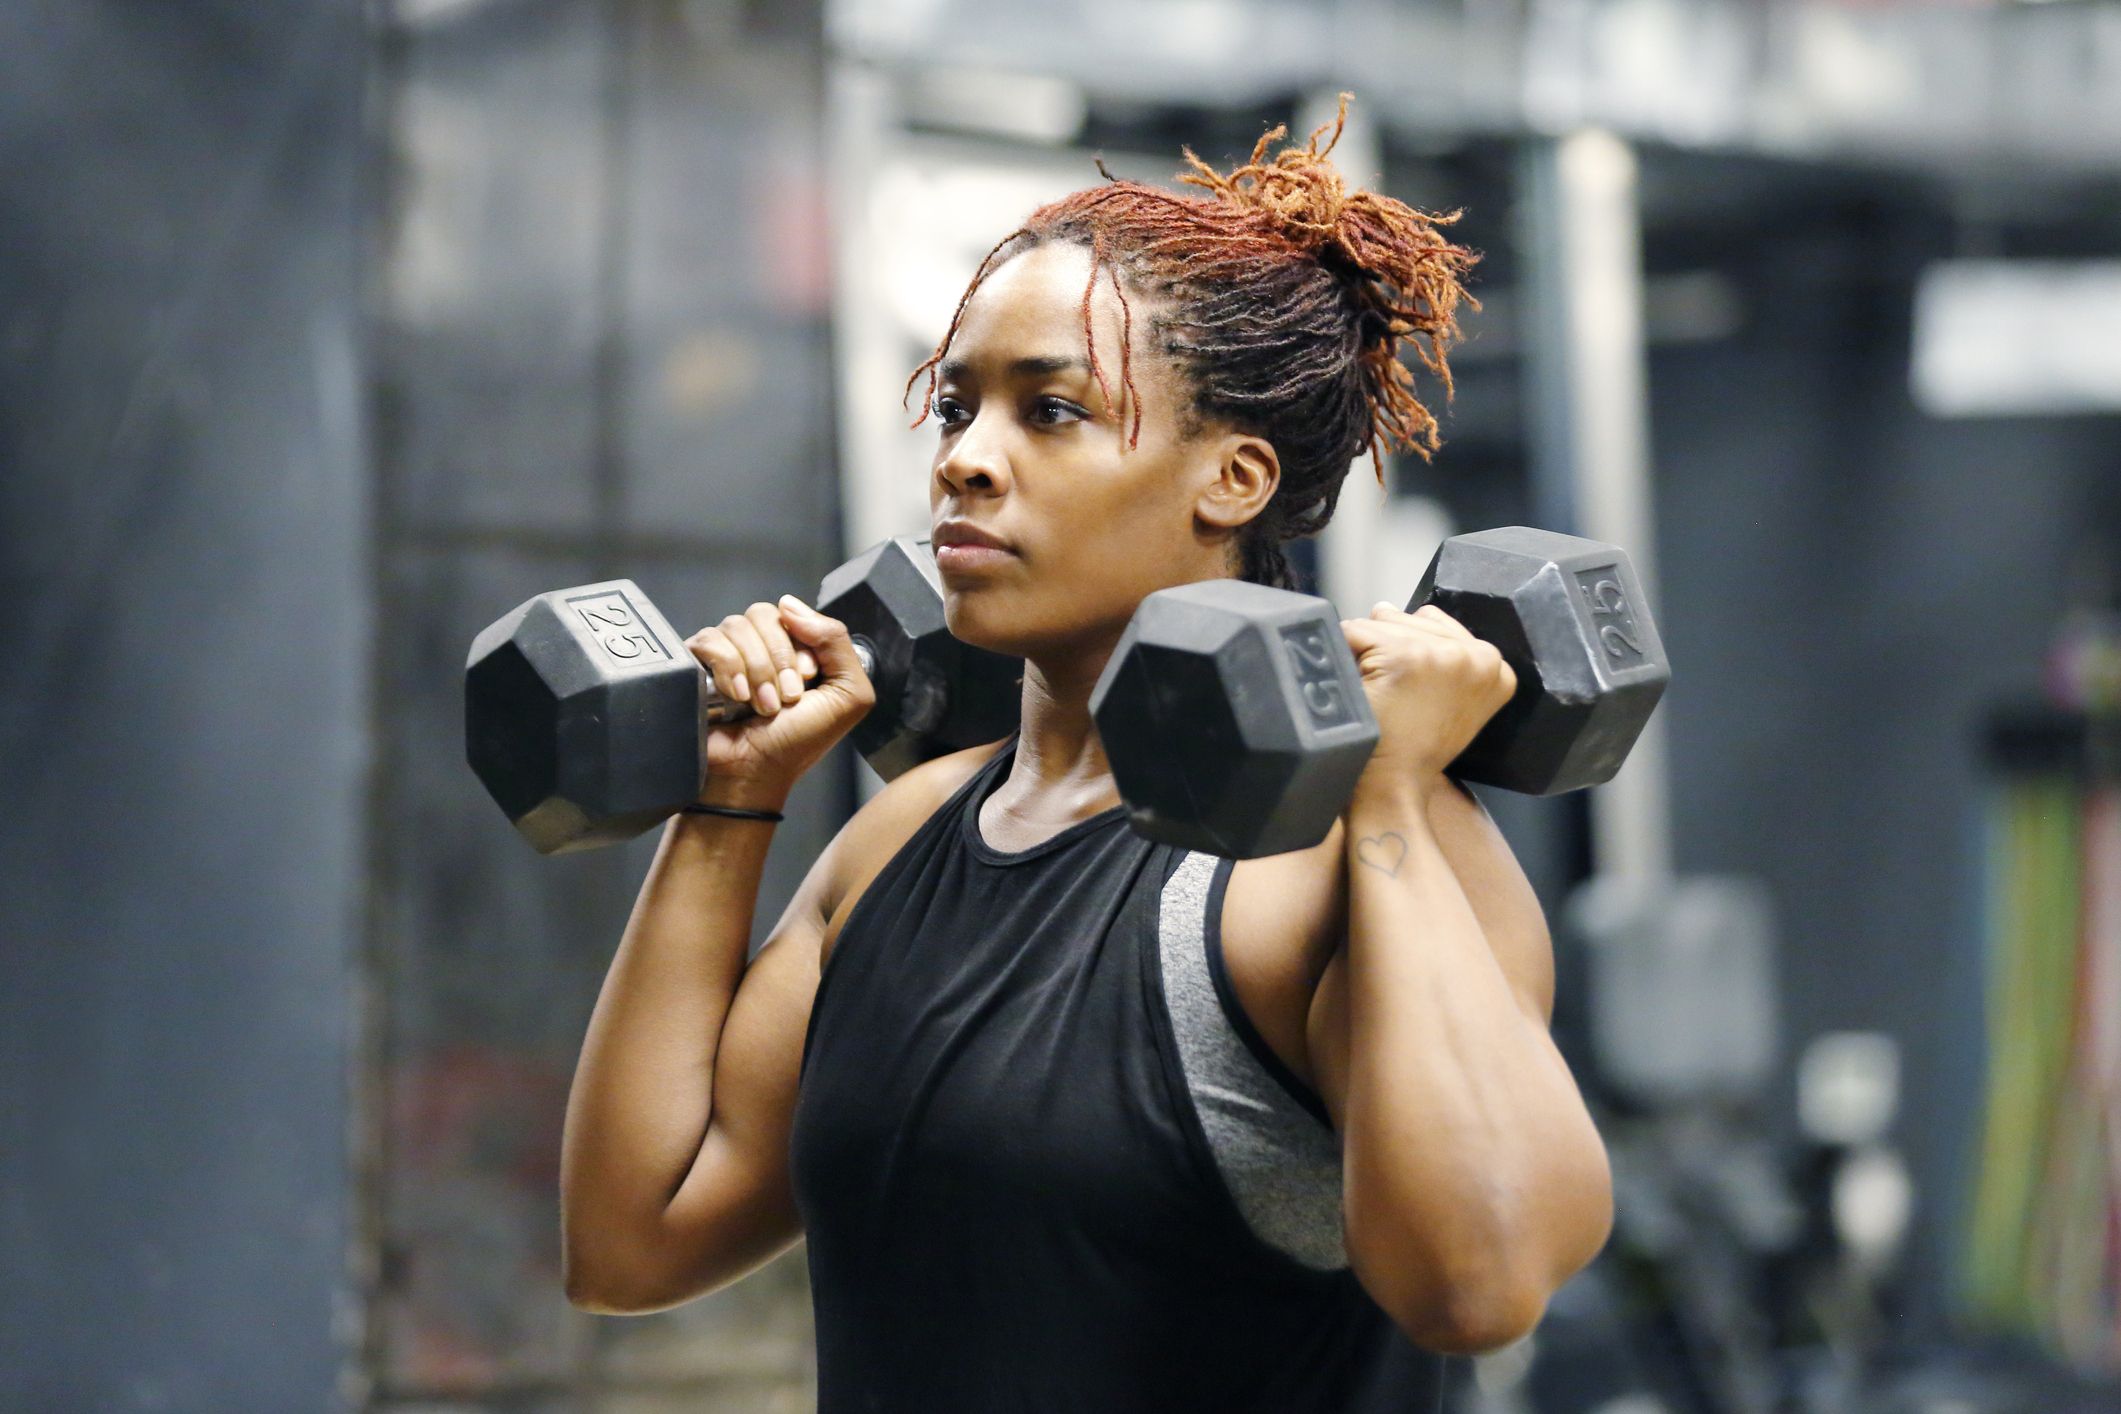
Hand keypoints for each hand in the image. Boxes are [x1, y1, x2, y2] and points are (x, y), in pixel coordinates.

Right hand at [683, 595, 876, 805]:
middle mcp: (761, 646)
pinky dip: (727, 668)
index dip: (802, 647)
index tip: (806, 683)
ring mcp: (728, 653)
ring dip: (756, 670)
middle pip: (764, 614)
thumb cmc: (797, 744)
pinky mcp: (698, 662)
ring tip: (761, 706)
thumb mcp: (848, 696)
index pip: (796, 615)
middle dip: (778, 661)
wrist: (753, 775)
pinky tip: (735, 697)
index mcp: (797, 648)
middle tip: (785, 700)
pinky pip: (710, 640)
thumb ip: (838, 642)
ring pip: (737, 626)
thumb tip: (791, 605)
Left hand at [1341, 602, 1517, 786]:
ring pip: (1380, 622)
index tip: (1407, 691)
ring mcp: (1443, 654)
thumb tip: (1388, 606)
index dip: (1406, 651)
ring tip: (1381, 696)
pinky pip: (1353, 631)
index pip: (1434, 623)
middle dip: (1385, 647)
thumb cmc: (1412, 749)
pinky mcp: (1405, 656)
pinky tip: (1364, 692)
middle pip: (1407, 617)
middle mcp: (1479, 655)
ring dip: (1365, 653)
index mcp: (1496, 666)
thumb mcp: (1447, 699)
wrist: (1394, 790)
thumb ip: (1436, 653)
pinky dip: (1344, 658)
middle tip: (1392, 699)